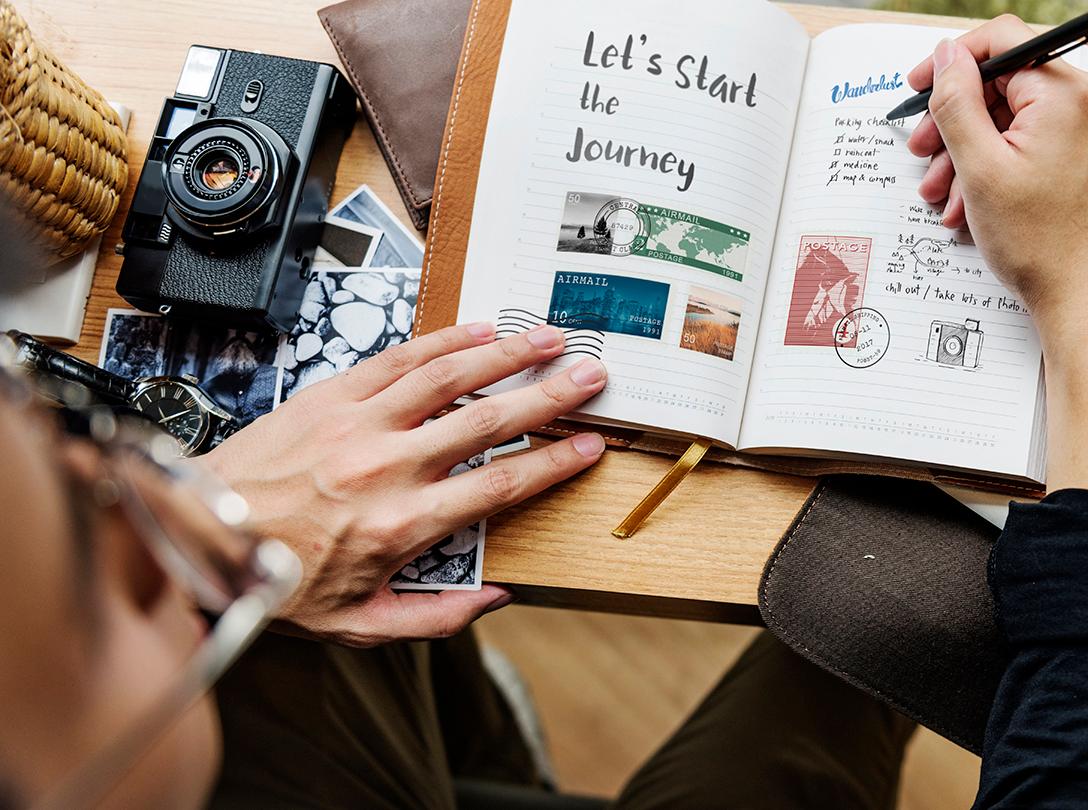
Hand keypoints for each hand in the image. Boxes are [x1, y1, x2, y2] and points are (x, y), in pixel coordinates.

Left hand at [200, 323, 608, 646]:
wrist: (199, 533)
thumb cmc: (277, 582)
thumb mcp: (358, 623)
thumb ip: (435, 618)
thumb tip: (498, 599)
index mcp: (400, 524)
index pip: (498, 486)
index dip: (552, 464)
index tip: (589, 447)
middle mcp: (385, 466)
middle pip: (487, 422)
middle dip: (548, 397)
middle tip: (592, 377)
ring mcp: (357, 423)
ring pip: (448, 377)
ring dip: (506, 354)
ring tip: (550, 338)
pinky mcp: (330, 393)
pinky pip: (399, 358)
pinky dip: (443, 341)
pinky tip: (479, 330)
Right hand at [909, 17, 1087, 508]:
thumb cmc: (1047, 245)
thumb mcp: (981, 169)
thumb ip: (958, 103)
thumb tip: (947, 57)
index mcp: (1069, 92)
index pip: (1002, 41)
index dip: (951, 61)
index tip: (920, 86)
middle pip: (1006, 83)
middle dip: (956, 119)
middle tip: (922, 149)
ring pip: (1015, 117)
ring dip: (970, 149)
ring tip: (942, 191)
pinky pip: (1034, 141)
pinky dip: (998, 164)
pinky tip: (970, 202)